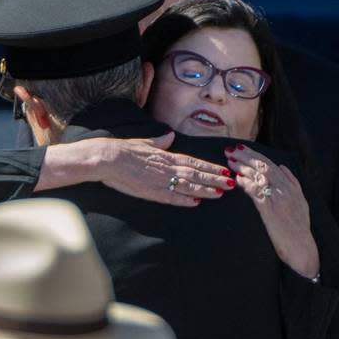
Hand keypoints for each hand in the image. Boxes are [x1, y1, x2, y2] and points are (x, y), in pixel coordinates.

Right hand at [39, 132, 233, 206]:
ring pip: (188, 186)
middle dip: (215, 179)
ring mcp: (159, 180)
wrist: (106, 158)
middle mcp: (166, 168)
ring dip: (205, 190)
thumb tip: (169, 136)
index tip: (224, 170)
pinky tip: (196, 203)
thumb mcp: (143, 142)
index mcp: (166, 155)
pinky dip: (184, 200)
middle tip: (231, 184)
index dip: (210, 167)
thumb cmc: (123, 149)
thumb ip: (158, 141)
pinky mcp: (149, 191)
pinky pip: (170, 197)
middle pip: (196, 175)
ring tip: (220, 194)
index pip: (194, 162)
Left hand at [225, 144, 319, 277]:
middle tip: (231, 149)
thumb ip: (292, 184)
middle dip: (246, 156)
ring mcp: (280, 200)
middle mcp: (287, 190)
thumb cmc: (298, 229)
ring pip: (260, 176)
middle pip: (264, 167)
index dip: (256, 156)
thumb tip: (283, 167)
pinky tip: (238, 179)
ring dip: (243, 167)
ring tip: (230, 161)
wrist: (302, 249)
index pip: (272, 165)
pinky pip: (257, 193)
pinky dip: (247, 184)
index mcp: (292, 187)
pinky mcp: (271, 211)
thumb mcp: (300, 202)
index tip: (243, 149)